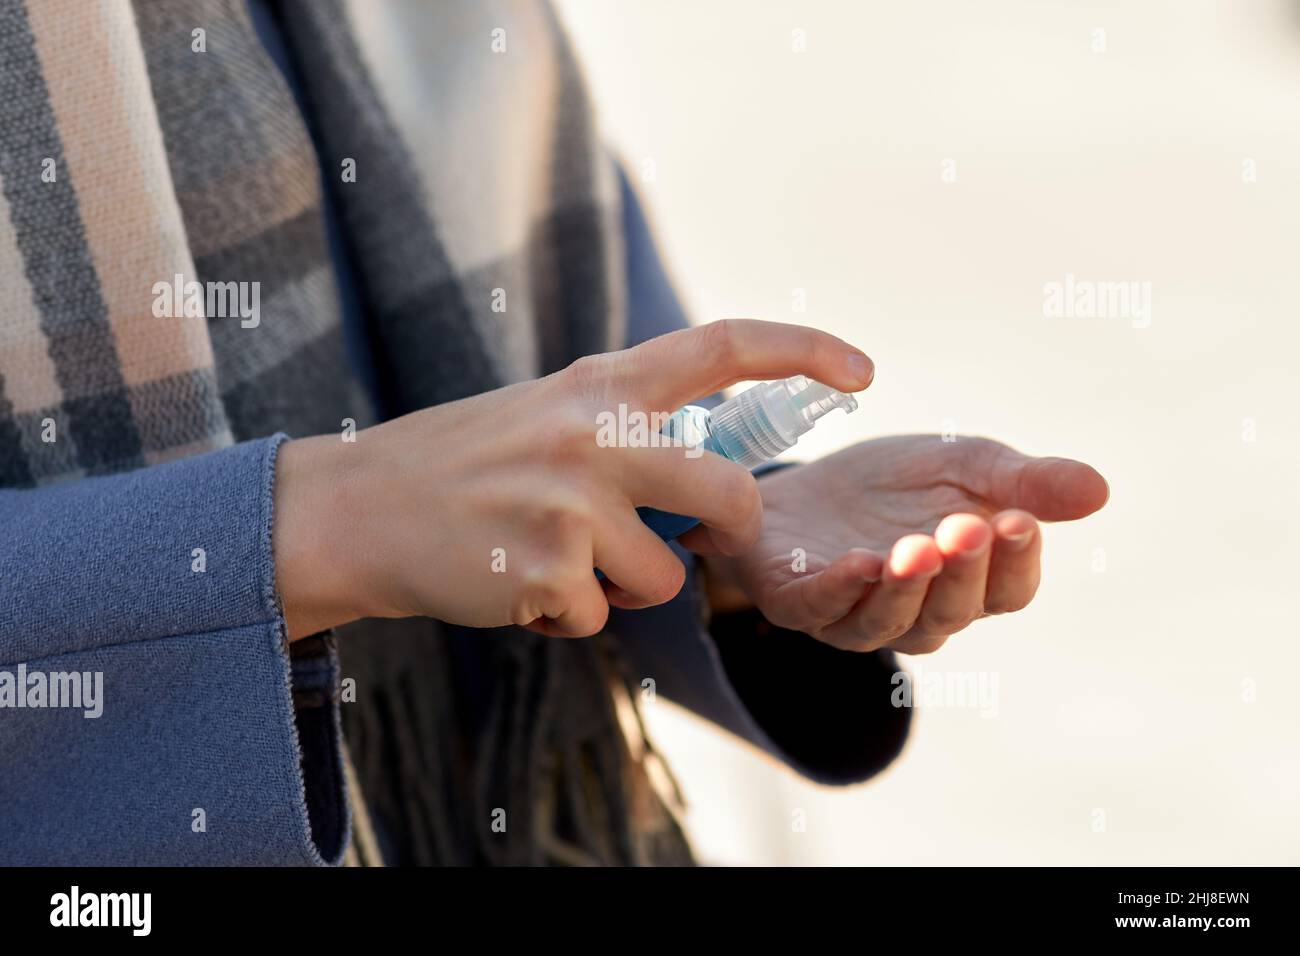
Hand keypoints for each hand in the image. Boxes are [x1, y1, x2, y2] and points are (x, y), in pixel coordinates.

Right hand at [272, 320, 875, 639]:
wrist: (355, 509)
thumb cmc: (459, 462)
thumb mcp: (547, 412)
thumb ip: (623, 427)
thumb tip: (712, 472)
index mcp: (599, 383)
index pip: (722, 345)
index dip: (804, 348)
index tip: (864, 367)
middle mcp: (595, 434)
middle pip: (728, 493)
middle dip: (727, 531)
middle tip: (686, 541)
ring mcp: (571, 504)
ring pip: (662, 578)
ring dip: (621, 586)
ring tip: (551, 560)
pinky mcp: (546, 571)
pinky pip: (600, 616)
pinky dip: (567, 616)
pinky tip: (515, 586)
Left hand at [687, 435, 1107, 653]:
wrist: (801, 482)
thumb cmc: (891, 485)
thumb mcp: (964, 466)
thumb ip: (1024, 481)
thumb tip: (1099, 489)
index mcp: (969, 585)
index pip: (1008, 592)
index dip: (1017, 562)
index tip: (1019, 518)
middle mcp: (917, 615)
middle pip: (953, 612)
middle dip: (963, 571)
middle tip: (968, 526)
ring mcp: (854, 616)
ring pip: (889, 622)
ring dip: (906, 588)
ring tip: (916, 548)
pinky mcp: (796, 601)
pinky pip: (820, 610)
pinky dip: (840, 590)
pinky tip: (859, 563)